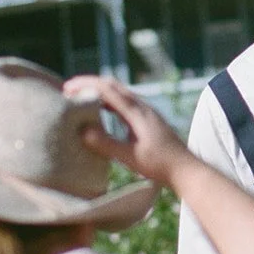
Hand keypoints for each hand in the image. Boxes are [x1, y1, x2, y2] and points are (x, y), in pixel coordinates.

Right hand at [63, 75, 190, 189]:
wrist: (186, 169)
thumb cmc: (160, 165)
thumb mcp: (130, 157)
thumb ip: (106, 144)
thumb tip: (83, 131)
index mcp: (137, 112)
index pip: (107, 89)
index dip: (85, 85)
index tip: (66, 88)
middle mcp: (142, 107)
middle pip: (113, 85)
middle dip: (90, 84)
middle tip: (68, 90)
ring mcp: (146, 112)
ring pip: (119, 93)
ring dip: (99, 92)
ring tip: (79, 99)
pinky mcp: (147, 120)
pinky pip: (124, 103)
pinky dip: (108, 102)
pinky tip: (100, 112)